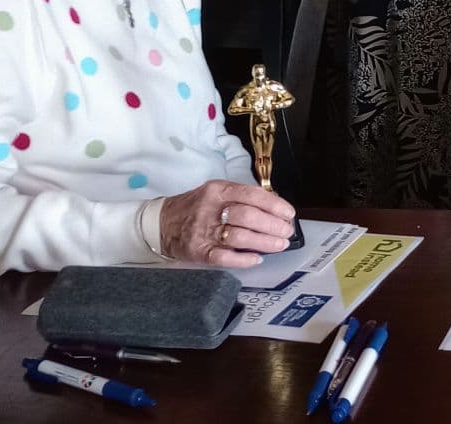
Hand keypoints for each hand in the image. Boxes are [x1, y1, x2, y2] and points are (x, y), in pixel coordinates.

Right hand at [159, 180, 295, 267]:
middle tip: (286, 232)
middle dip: (273, 225)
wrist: (161, 223)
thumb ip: (242, 198)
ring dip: (264, 242)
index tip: (289, 214)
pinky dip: (243, 260)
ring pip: (240, 237)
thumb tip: (274, 208)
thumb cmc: (196, 207)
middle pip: (248, 216)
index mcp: (218, 191)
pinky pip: (224, 257)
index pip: (252, 195)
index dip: (274, 205)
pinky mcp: (198, 252)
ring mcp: (204, 232)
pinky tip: (257, 259)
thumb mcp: (217, 192)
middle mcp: (211, 209)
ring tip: (279, 245)